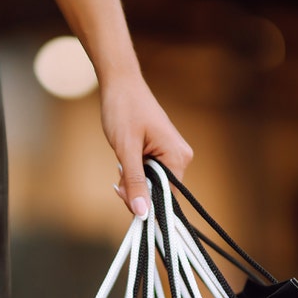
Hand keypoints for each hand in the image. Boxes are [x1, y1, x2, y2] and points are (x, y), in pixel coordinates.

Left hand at [99, 74, 192, 217]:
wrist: (120, 84)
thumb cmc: (124, 110)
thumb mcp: (126, 149)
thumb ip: (134, 181)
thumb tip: (142, 212)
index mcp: (178, 157)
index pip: (167, 197)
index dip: (145, 201)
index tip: (123, 193)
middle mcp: (180, 157)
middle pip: (160, 192)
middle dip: (136, 190)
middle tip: (117, 180)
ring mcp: (172, 154)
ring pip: (152, 183)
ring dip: (133, 180)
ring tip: (120, 163)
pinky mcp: (162, 151)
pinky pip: (149, 173)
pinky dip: (134, 172)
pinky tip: (124, 160)